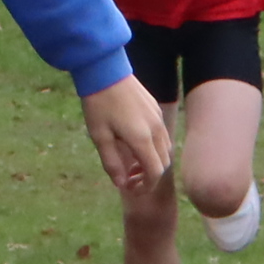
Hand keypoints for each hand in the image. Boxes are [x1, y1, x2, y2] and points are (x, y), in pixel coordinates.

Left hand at [80, 77, 170, 194]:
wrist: (105, 73)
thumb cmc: (98, 106)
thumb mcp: (100, 137)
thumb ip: (112, 163)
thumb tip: (121, 184)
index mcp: (141, 139)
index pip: (154, 171)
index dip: (146, 186)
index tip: (132, 191)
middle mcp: (156, 130)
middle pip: (163, 162)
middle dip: (150, 176)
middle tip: (130, 180)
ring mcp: (158, 119)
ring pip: (165, 149)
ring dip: (152, 162)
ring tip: (133, 165)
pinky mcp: (156, 110)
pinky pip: (162, 135)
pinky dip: (153, 148)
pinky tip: (136, 145)